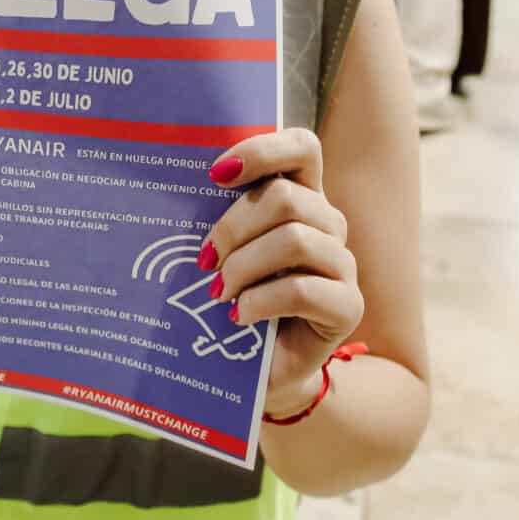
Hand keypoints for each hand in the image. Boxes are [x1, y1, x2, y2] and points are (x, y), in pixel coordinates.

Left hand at [204, 129, 364, 419]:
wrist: (256, 371)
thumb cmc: (233, 300)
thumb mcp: (223, 251)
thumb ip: (214, 216)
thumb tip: (170, 186)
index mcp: (301, 197)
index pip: (302, 147)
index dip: (262, 149)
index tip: (215, 175)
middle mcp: (328, 224)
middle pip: (287, 198)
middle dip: (235, 226)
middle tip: (205, 260)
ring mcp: (342, 264)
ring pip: (295, 240)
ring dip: (245, 266)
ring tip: (218, 292)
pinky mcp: (348, 306)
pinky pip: (303, 289)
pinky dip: (260, 300)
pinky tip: (238, 315)